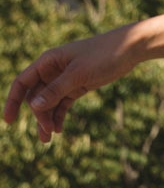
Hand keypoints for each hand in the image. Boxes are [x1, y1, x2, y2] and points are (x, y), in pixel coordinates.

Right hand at [3, 30, 131, 143]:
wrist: (128, 49)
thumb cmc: (102, 55)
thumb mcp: (78, 74)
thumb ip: (56, 90)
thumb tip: (34, 106)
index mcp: (47, 61)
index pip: (22, 82)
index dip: (13, 101)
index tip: (9, 121)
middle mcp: (52, 70)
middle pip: (36, 96)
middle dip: (39, 115)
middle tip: (48, 133)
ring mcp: (65, 79)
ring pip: (49, 102)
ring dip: (48, 118)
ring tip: (49, 138)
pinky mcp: (78, 86)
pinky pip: (63, 102)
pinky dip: (60, 115)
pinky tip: (59, 128)